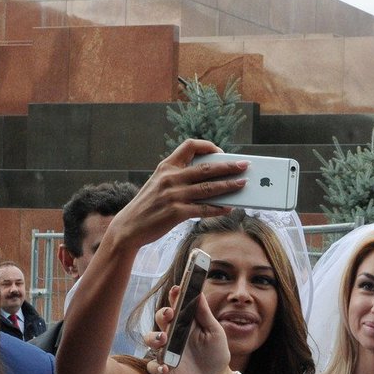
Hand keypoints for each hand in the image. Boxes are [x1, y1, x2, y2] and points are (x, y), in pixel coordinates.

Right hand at [104, 139, 248, 251]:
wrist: (128, 227)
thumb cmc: (148, 206)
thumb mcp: (159, 184)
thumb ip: (179, 179)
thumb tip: (210, 180)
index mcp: (166, 167)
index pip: (189, 146)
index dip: (208, 146)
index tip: (221, 152)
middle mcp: (170, 178)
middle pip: (206, 168)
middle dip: (228, 166)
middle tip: (245, 165)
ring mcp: (173, 195)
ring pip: (208, 188)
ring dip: (229, 186)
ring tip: (243, 184)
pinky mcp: (176, 212)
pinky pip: (203, 209)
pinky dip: (218, 208)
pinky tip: (229, 208)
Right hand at [145, 288, 232, 373]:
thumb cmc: (216, 352)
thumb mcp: (214, 331)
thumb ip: (204, 314)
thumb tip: (199, 291)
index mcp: (185, 322)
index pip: (175, 305)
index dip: (174, 296)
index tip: (177, 289)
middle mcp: (172, 334)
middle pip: (160, 319)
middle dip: (162, 315)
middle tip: (170, 314)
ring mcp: (166, 351)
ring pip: (150, 340)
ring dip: (153, 338)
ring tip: (163, 340)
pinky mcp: (164, 368)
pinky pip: (153, 366)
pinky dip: (157, 367)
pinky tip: (165, 368)